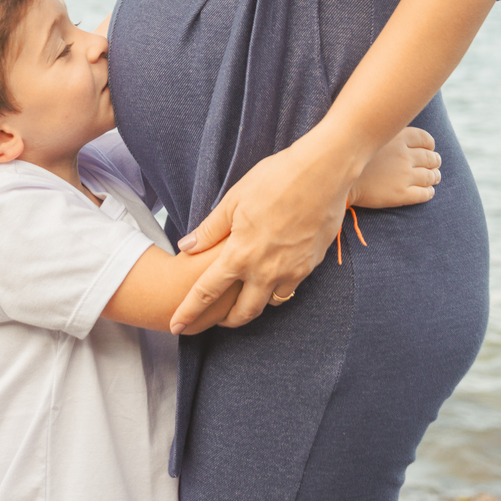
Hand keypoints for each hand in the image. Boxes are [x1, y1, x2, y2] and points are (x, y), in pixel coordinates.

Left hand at [170, 134, 353, 332]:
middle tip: (217, 319)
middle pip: (243, 313)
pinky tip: (273, 277)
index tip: (176, 327)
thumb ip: (209, 229)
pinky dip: (278, 289)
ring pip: (269, 304)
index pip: (206, 293)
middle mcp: (265, 271)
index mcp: (239, 254)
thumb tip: (186, 246)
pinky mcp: (310, 266)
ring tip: (246, 296)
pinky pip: (290, 288)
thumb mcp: (233, 200)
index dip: (188, 312)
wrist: (324, 173)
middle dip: (227, 321)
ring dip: (255, 305)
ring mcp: (290, 271)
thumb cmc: (275, 180)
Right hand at [347, 127, 440, 207]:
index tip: (429, 149)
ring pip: (430, 176)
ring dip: (434, 177)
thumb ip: (386, 133)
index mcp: (399, 138)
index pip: (426, 140)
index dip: (430, 145)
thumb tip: (396, 134)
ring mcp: (404, 176)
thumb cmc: (350, 156)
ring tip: (434, 178)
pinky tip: (428, 192)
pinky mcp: (400, 194)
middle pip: (431, 158)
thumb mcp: (369, 136)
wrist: (337, 179)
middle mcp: (404, 155)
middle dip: (434, 162)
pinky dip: (429, 192)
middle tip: (434, 166)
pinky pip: (424, 194)